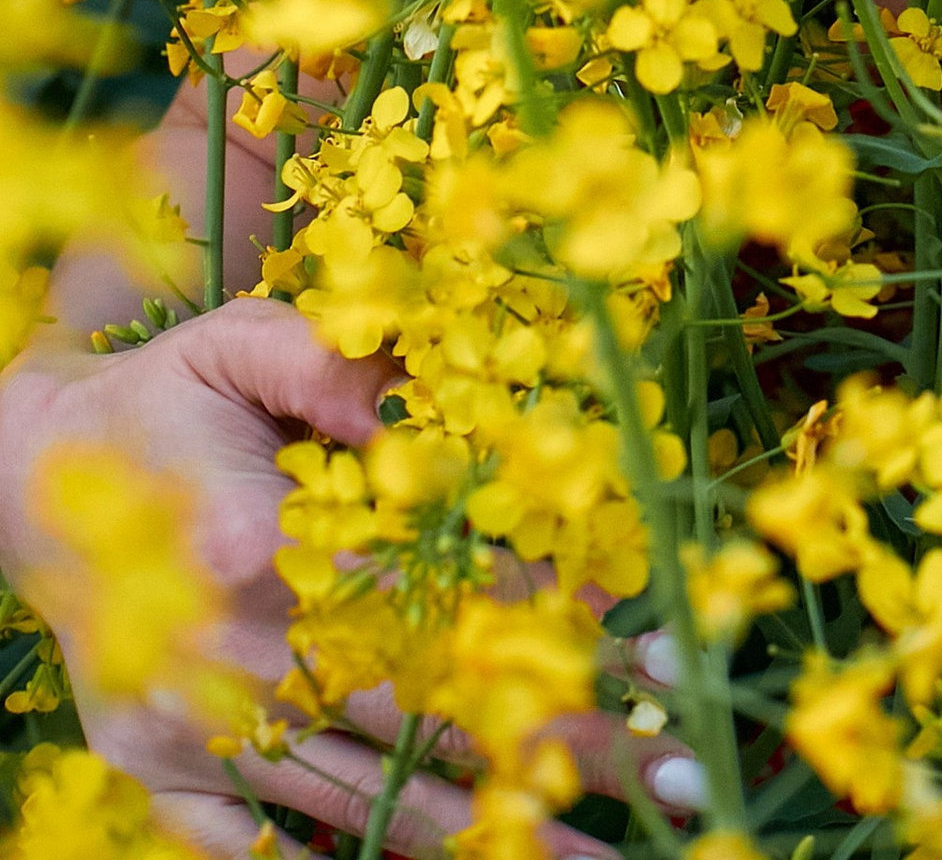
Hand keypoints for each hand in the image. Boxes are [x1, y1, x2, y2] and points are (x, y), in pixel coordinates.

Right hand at [0, 301, 672, 852]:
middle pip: (415, 715)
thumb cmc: (161, 398)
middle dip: (546, 754)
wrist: (20, 481)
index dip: (549, 632)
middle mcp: (221, 653)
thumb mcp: (240, 344)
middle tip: (664, 787)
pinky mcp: (152, 771)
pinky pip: (251, 843)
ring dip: (478, 833)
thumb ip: (335, 363)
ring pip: (355, 795)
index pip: (436, 600)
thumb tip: (431, 399)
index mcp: (254, 544)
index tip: (651, 665)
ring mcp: (184, 729)